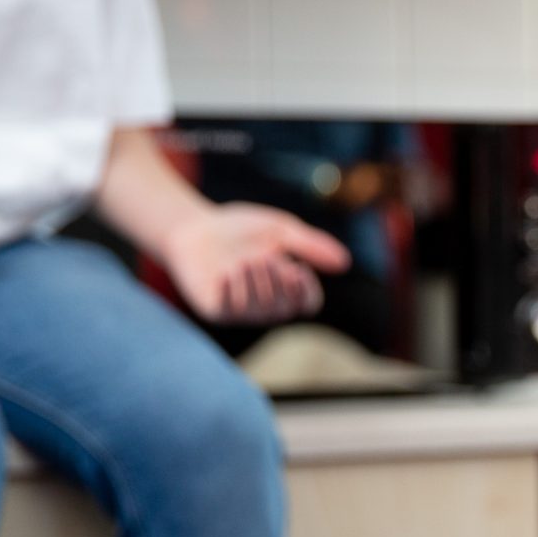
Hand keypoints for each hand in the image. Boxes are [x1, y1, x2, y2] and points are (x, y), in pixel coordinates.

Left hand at [160, 203, 348, 325]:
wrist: (192, 226)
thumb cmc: (238, 228)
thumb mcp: (279, 229)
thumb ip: (310, 244)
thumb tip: (345, 263)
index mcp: (284, 286)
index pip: (307, 304)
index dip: (307, 292)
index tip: (298, 268)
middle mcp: (265, 304)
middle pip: (285, 308)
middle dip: (278, 285)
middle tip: (265, 258)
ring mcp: (240, 310)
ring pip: (260, 311)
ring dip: (256, 285)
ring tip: (245, 261)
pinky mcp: (215, 310)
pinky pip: (232, 310)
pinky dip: (233, 291)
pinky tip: (227, 272)